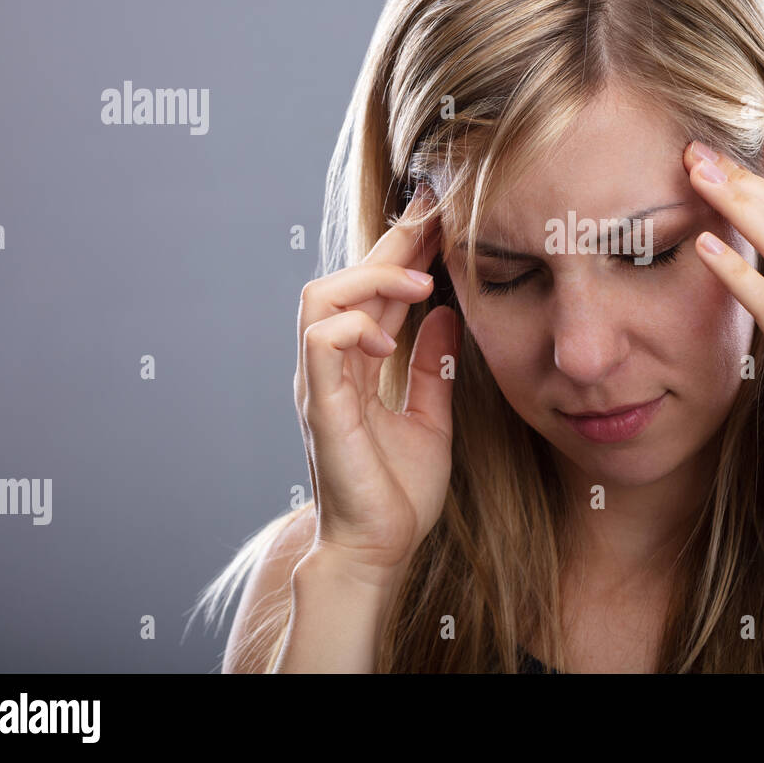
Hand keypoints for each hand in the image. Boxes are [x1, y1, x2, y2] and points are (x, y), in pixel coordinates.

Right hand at [293, 184, 460, 576]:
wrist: (381, 548)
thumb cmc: (399, 491)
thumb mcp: (430, 415)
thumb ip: (432, 366)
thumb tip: (444, 315)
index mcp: (356, 365)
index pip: (373, 291)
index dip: (402, 251)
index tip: (440, 217)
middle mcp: (331, 365)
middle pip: (346, 278)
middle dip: (390, 242)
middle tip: (435, 214)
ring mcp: (320, 383)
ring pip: (321, 297)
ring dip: (370, 278)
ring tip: (419, 281)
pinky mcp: (320, 406)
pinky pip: (319, 341)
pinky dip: (352, 324)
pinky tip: (388, 334)